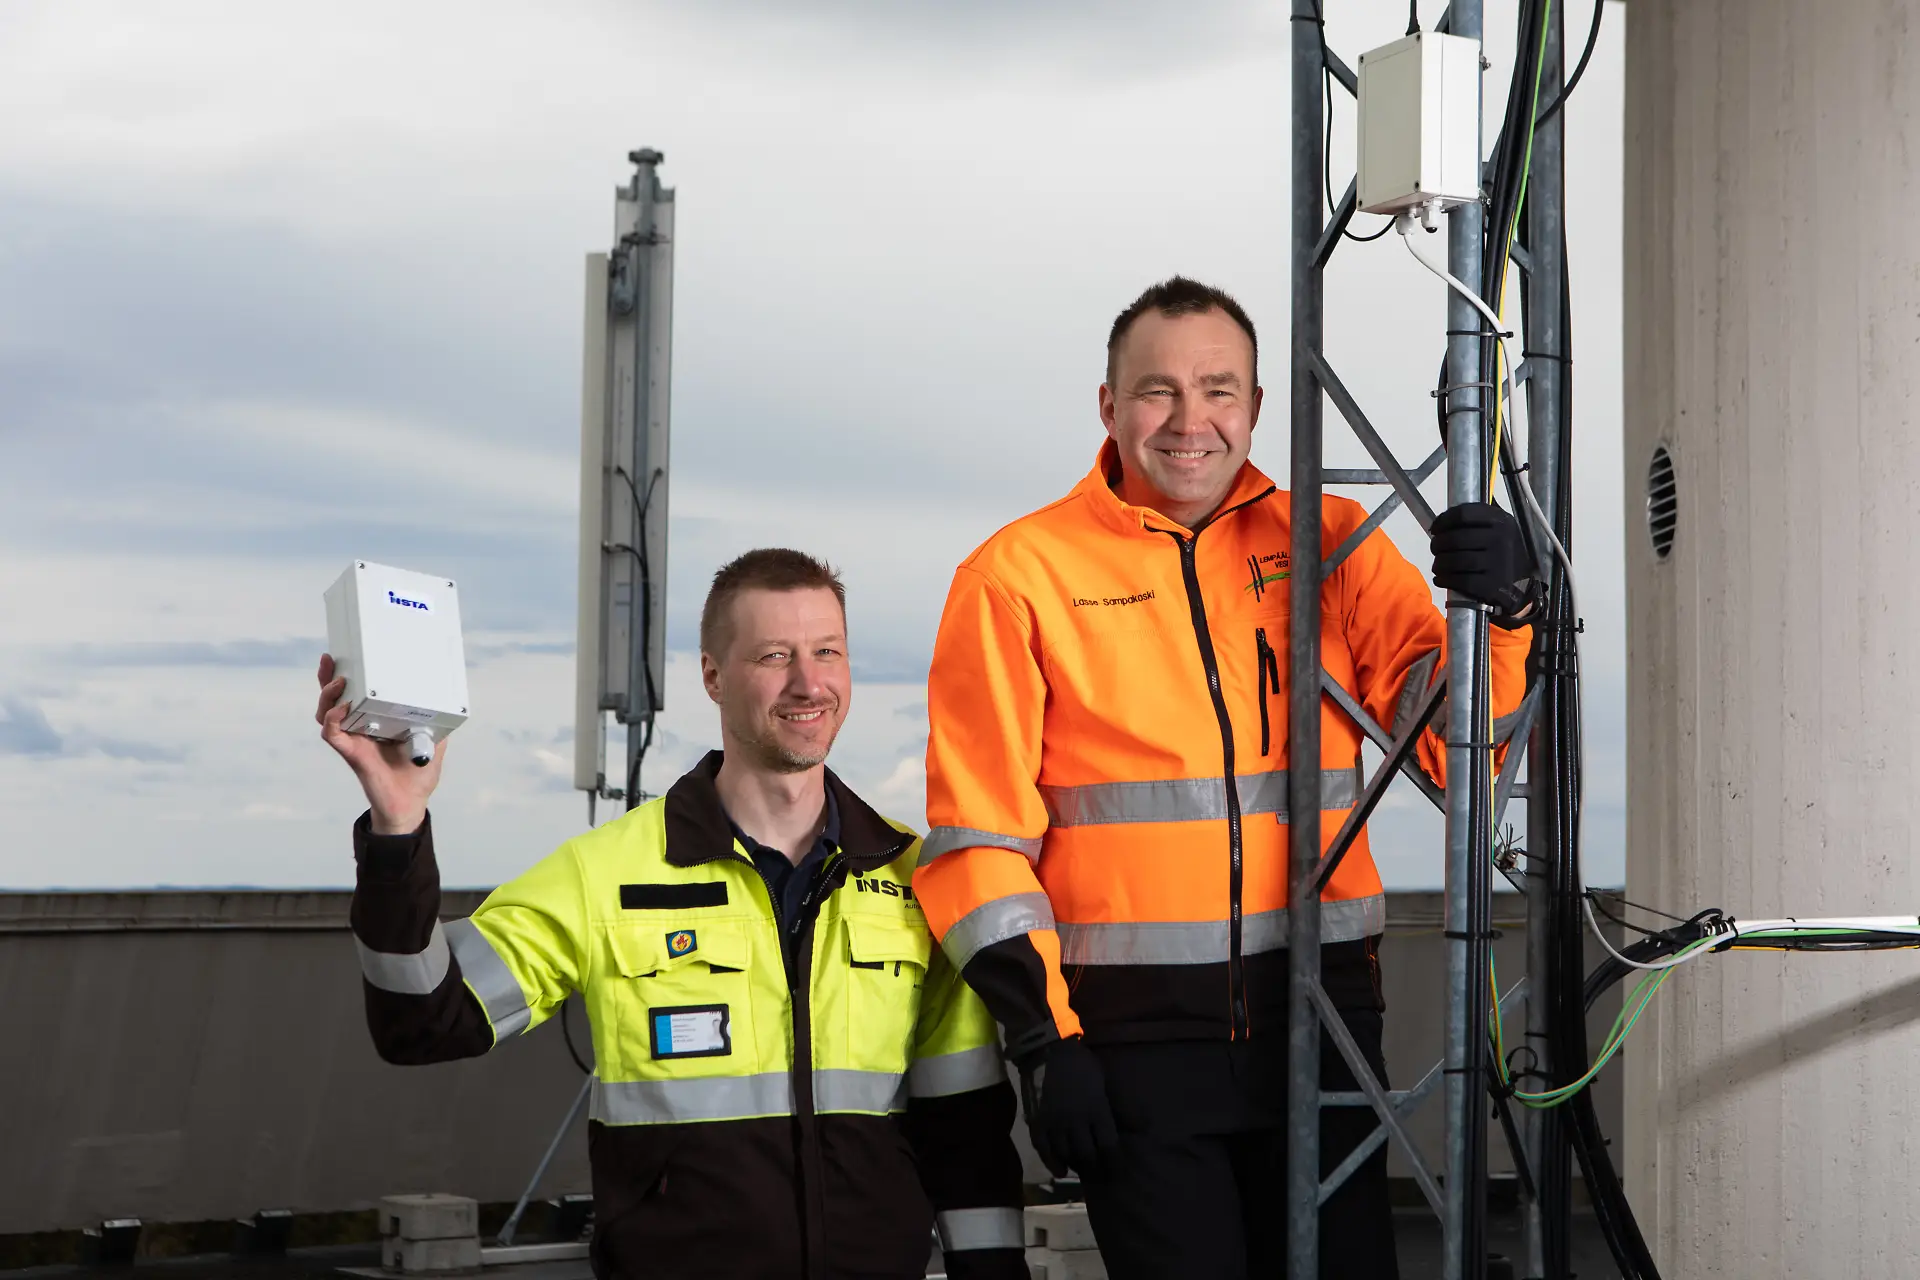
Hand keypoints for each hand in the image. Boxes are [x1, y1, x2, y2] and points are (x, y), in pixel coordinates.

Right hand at [316, 653, 444, 833]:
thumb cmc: (418, 773)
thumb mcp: (434, 740)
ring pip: (327, 713)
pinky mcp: (351, 754)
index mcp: (375, 719)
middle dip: (327, 677)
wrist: (411, 803)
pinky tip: (342, 708)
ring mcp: (353, 740)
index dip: (347, 674)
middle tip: (329, 658)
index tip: (347, 653)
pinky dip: (334, 720)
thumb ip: (436, 720)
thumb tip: (445, 700)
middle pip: (334, 698)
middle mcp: (359, 727)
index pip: (355, 692)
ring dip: (328, 695)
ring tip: (337, 681)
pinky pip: (333, 734)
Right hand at [1017, 1037, 1119, 1179]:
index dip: (1115, 1162)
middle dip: (1096, 1168)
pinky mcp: (1037, 1121)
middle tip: (1101, 1175)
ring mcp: (1054, 1122)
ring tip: (1083, 1169)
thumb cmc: (1081, 1064)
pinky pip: (1043, 1149)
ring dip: (1076, 1164)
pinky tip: (1060, 1169)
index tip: (1118, 1170)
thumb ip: (1122, 1107)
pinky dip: (1052, 1162)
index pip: (1109, 1146)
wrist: (1048, 1049)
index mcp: (1096, 1109)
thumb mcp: (1106, 1082)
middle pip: (1087, 1155)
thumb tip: (1143, 1127)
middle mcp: (1076, 1120)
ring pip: (1066, 1154)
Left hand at [1429, 502, 1537, 624]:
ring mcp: (1497, 563)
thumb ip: (1478, 517)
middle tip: (1435, 549)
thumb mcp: (1500, 527)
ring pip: (1455, 560)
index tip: (1435, 529)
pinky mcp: (1491, 585)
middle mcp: (1500, 539)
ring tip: (1438, 565)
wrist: (1523, 585)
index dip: (1443, 521)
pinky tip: (1440, 579)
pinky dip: (1445, 580)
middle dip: (1438, 544)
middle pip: (1455, 538)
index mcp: (1501, 521)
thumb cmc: (1503, 553)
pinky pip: (1460, 581)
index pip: (1463, 514)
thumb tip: (1444, 517)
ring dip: (1439, 563)